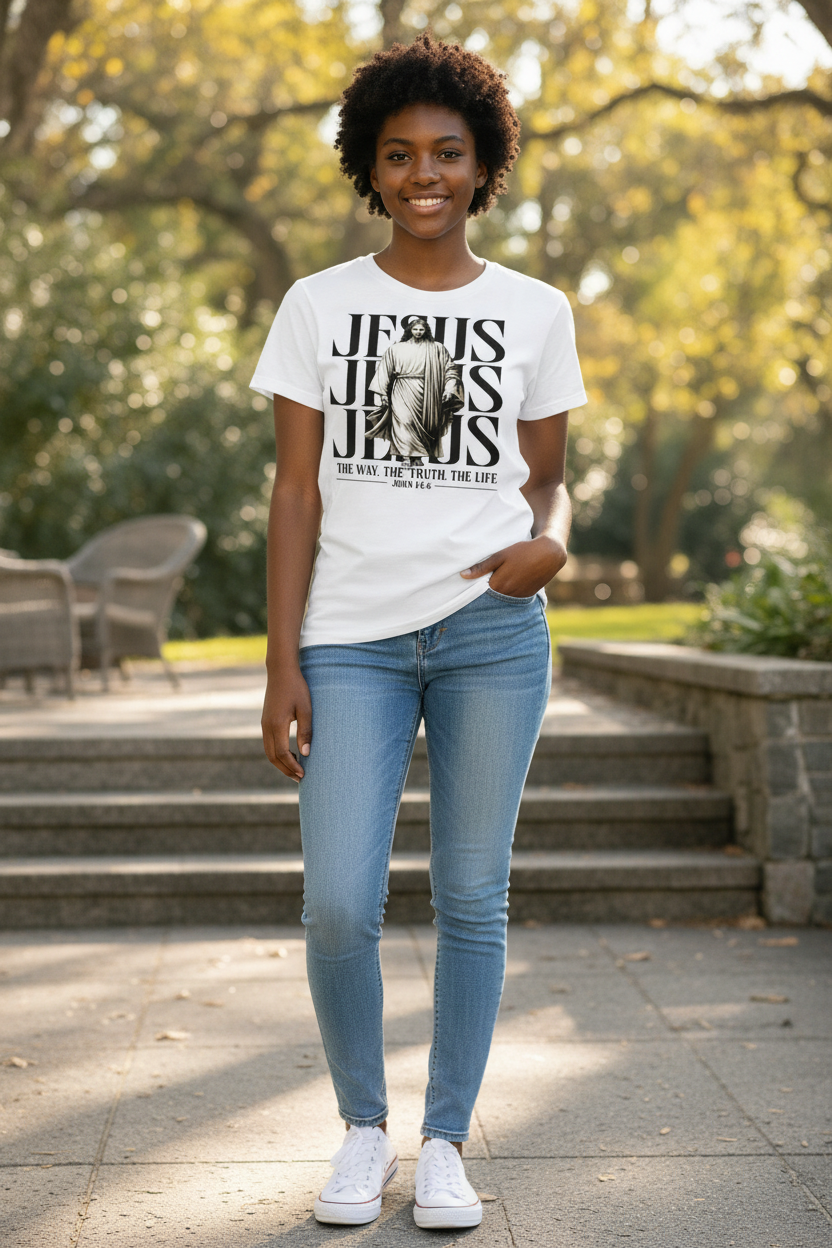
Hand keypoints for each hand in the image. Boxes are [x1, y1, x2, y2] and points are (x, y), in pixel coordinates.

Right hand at [261, 661, 311, 781]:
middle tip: (299, 778)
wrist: (281, 672)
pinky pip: (268, 744)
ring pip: (269, 751)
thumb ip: (306, 731)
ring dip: (280, 763)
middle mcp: (267, 726)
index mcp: (277, 724)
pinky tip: (290, 754)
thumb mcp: (306, 709)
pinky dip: (277, 754)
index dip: (293, 765)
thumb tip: (306, 754)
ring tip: (295, 770)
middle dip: (286, 769)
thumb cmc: (297, 688)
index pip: (283, 753)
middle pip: (273, 757)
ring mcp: (264, 724)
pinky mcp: (265, 721)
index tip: (304, 774)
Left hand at [460, 535, 566, 597]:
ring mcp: (518, 597)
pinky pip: (513, 599)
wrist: (549, 554)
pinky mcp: (527, 596)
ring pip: (502, 599)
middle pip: (490, 598)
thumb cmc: (523, 552)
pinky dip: (508, 594)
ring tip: (495, 584)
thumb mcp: (500, 555)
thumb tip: (463, 575)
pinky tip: (506, 586)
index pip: (479, 593)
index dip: (474, 588)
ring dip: (497, 594)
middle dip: (484, 593)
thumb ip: (482, 567)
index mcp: (498, 585)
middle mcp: (508, 594)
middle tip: (480, 585)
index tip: (468, 586)